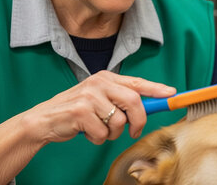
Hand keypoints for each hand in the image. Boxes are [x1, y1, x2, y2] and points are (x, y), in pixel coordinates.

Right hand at [22, 71, 175, 145]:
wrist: (44, 120)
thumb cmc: (75, 112)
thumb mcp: (99, 99)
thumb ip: (120, 99)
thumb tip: (149, 106)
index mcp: (105, 77)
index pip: (137, 82)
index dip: (156, 89)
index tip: (172, 94)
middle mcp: (98, 82)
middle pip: (134, 102)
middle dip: (138, 121)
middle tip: (133, 132)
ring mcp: (89, 96)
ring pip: (119, 122)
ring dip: (112, 134)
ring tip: (98, 129)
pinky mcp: (81, 111)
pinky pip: (103, 133)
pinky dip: (97, 139)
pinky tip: (86, 132)